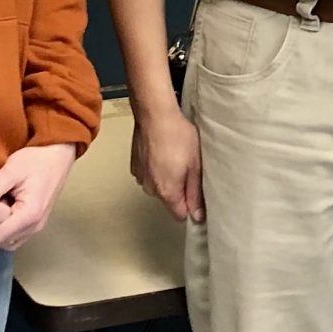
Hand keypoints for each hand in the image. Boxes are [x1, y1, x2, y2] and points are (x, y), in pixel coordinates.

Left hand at [0, 142, 79, 248]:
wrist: (57, 156)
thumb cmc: (35, 161)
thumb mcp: (9, 172)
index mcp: (29, 216)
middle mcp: (35, 227)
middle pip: (1, 241)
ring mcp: (37, 227)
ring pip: (8, 241)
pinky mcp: (36, 223)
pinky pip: (15, 236)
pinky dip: (6, 227)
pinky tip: (5, 209)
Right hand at [132, 104, 205, 223]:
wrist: (155, 115)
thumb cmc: (178, 137)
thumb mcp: (195, 166)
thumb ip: (195, 194)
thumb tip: (198, 216)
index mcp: (167, 192)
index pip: (180, 214)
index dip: (191, 207)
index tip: (197, 194)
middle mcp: (150, 189)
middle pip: (170, 200)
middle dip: (180, 189)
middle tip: (189, 168)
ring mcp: (140, 177)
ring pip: (159, 187)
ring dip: (168, 177)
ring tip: (175, 157)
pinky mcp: (135, 166)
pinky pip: (150, 175)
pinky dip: (156, 168)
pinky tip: (163, 153)